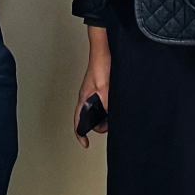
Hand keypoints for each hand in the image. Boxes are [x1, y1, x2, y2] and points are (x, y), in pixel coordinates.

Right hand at [76, 27, 111, 146]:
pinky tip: (117, 106)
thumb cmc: (100, 66)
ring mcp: (94, 92)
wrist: (105, 51)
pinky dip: (109, 108)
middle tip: (109, 127)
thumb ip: (107, 104)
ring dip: (105, 117)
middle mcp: (87, 97)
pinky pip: (103, 103)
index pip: (77, 121)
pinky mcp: (101, 87)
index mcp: (84, 99)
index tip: (85, 143)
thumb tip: (111, 117)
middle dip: (99, 126)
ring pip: (96, 111)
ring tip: (114, 118)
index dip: (80, 134)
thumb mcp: (105, 89)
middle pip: (89, 118)